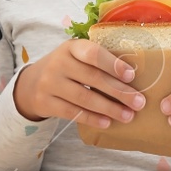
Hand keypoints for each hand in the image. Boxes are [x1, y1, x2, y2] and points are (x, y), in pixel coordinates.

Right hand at [13, 39, 144, 127]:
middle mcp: (58, 63)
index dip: (113, 64)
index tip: (132, 76)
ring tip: (128, 115)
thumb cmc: (65, 68)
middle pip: (93, 78)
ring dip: (109, 108)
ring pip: (84, 98)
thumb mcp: (75, 56)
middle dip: (119, 91)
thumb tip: (133, 74)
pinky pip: (72, 113)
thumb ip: (97, 60)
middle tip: (139, 102)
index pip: (93, 53)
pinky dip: (92, 118)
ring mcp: (50, 83)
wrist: (30, 84)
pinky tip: (107, 122)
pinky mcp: (45, 103)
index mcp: (71, 47)